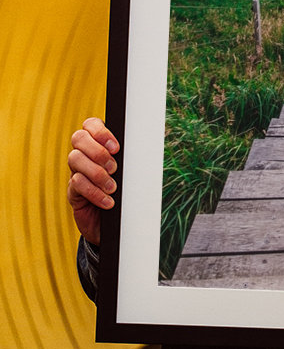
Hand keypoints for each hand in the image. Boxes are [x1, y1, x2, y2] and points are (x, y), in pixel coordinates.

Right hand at [67, 118, 119, 243]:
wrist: (116, 224)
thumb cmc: (126, 193)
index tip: (116, 147)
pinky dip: (94, 192)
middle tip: (114, 168)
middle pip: (78, 138)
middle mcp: (84, 154)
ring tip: (113, 187)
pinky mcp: (73, 191)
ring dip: (97, 173)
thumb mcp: (130, 173)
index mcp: (99, 144)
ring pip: (75, 159)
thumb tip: (144, 147)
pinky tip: (108, 202)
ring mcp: (76, 171)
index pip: (90, 124)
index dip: (100, 131)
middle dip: (97, 151)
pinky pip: (77, 183)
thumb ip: (131, 159)